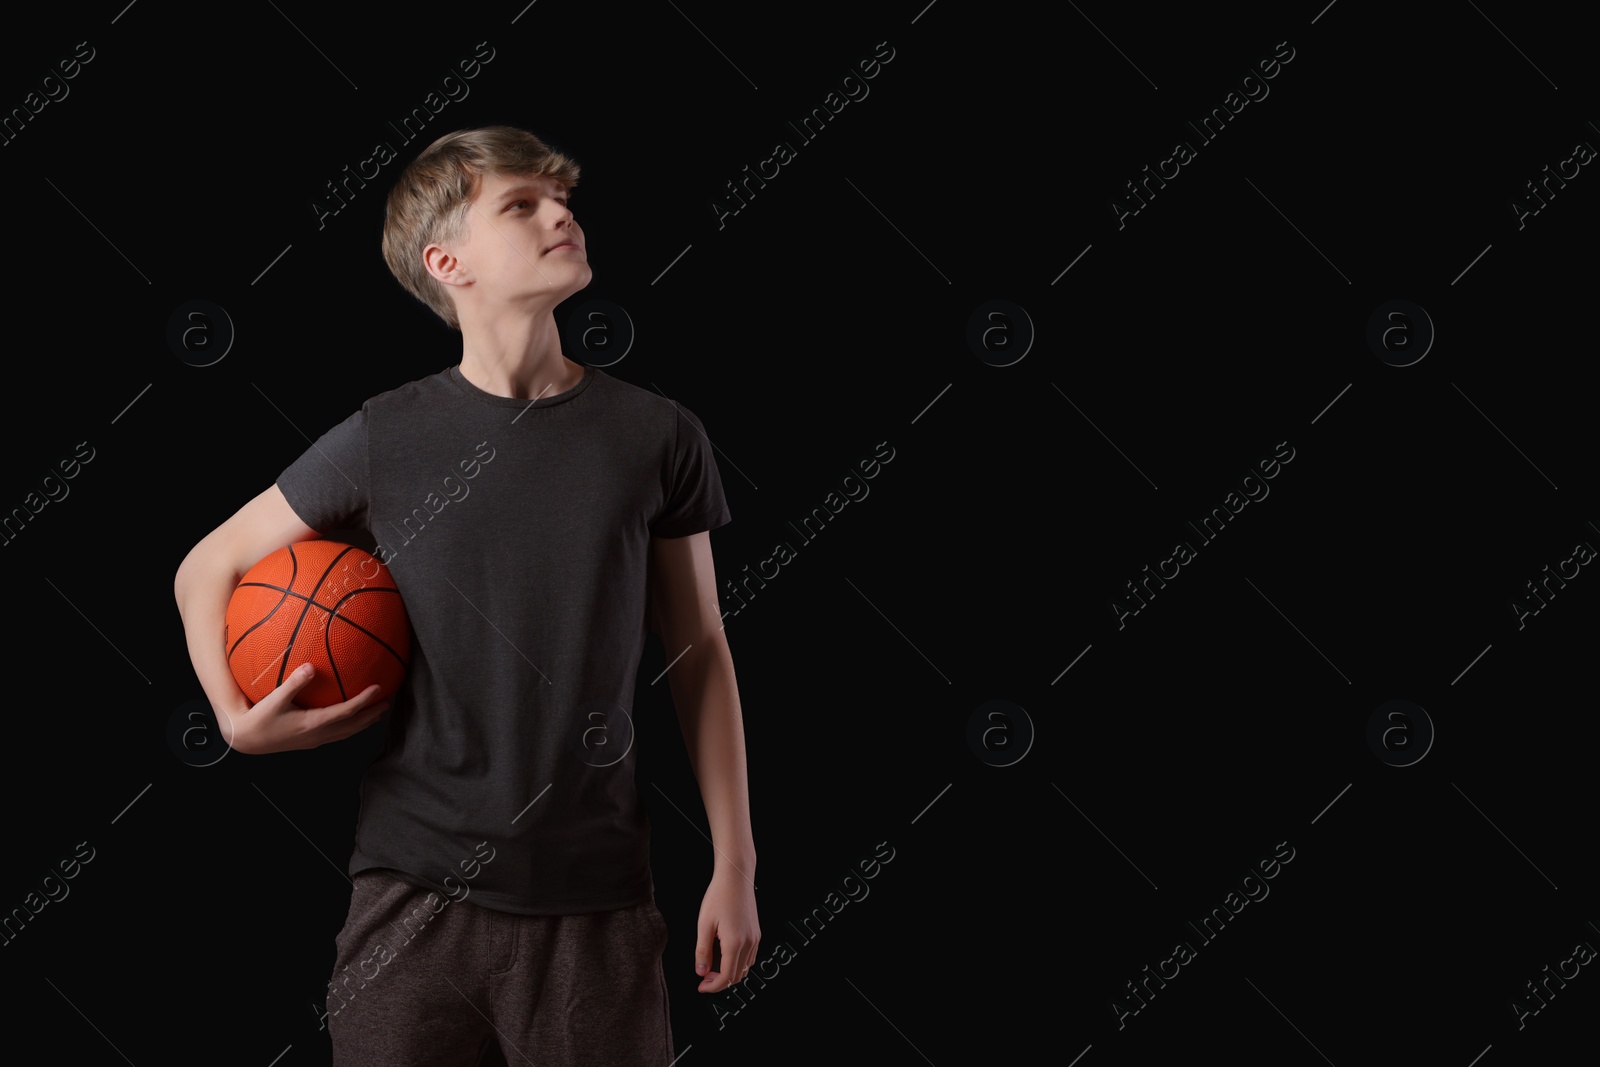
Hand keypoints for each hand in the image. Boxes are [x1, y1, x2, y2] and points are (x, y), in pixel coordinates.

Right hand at [215, 663, 390, 754]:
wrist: (245, 740)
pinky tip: (352, 720)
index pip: (347, 712)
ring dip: (364, 723)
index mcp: (312, 724)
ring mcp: (315, 740)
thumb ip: (294, 682)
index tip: (379, 689)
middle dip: (372, 714)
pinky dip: (351, 727)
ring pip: (347, 733)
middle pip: (354, 726)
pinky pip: (338, 735)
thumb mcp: (274, 699)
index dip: (364, 701)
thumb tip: (312, 666)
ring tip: (377, 712)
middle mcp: (318, 735)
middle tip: (388, 702)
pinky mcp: (310, 742)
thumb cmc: (258, 719)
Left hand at [694, 864, 759, 992]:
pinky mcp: (756, 932)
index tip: (700, 986)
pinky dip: (738, 963)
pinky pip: (750, 957)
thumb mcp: (704, 924)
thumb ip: (702, 951)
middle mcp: (749, 943)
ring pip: (745, 968)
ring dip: (729, 973)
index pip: (726, 977)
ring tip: (712, 967)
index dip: (712, 987)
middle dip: (720, 982)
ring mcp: (755, 938)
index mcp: (734, 943)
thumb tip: (701, 971)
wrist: (736, 876)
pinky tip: (725, 956)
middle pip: (737, 976)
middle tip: (703, 977)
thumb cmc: (719, 896)